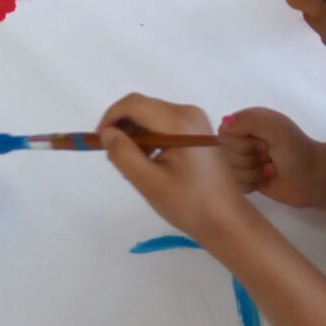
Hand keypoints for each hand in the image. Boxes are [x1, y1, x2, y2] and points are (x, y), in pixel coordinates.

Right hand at [99, 94, 254, 243]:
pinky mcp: (198, 132)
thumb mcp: (149, 182)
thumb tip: (107, 133)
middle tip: (115, 159)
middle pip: (143, 108)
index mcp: (178, 121)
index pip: (133, 104)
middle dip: (123, 129)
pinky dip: (150, 139)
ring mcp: (195, 121)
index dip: (110, 118)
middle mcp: (188, 112)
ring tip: (132, 166)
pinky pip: (164, 125)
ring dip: (135, 136)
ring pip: (152, 117)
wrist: (227, 222)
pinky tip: (149, 164)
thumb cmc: (189, 204)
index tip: (99, 142)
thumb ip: (123, 154)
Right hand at [220, 107, 325, 208]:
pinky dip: (251, 184)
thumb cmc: (298, 151)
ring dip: (252, 172)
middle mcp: (243, 141)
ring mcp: (244, 162)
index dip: (240, 143)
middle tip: (269, 156)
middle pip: (224, 154)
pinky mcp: (247, 180)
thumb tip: (225, 123)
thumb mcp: (277, 128)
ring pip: (228, 172)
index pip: (224, 134)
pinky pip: (234, 185)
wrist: (316, 179)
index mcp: (248, 124)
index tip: (262, 144)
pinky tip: (266, 180)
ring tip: (270, 168)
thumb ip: (250, 121)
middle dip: (248, 159)